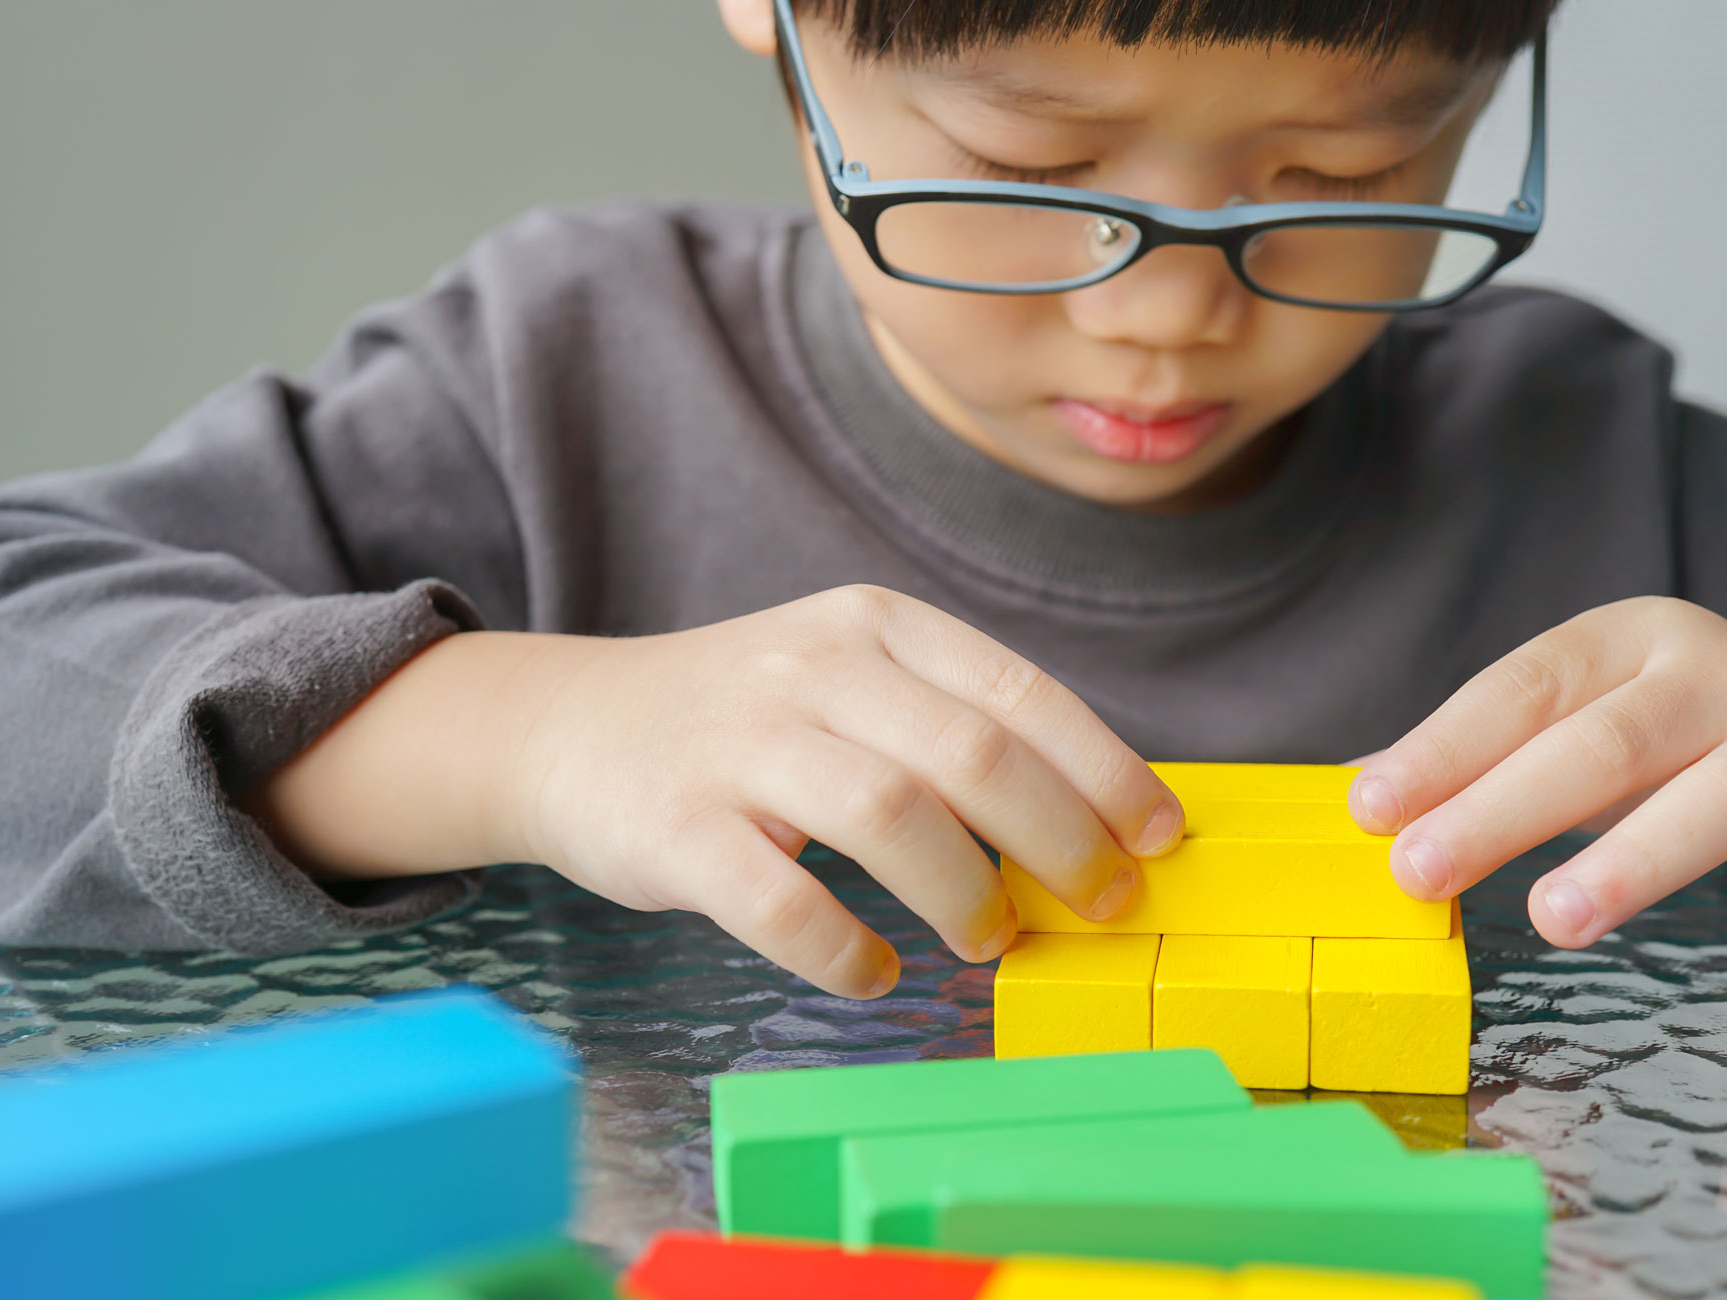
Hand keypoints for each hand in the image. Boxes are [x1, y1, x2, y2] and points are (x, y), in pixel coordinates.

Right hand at [255, 586, 1180, 999]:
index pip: (1019, 691)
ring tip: (987, 937)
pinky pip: (781, 901)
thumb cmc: (748, 721)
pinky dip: (844, 948)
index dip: (1105, 769)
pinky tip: (874, 967)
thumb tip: (1090, 822)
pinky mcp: (675, 825)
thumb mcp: (850, 681)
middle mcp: (815, 668)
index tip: (1158, 836)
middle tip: (1099, 906)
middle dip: (1060, 842)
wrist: (568, 727)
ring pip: (890, 817)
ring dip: (963, 892)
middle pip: (973, 757)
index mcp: (876, 626)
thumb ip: (951, 728)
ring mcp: (740, 744)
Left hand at [1347, 597, 1726, 974]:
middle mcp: (1714, 681)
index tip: (1369, 808)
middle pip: (1605, 742)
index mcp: (1629, 639)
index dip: (1443, 747)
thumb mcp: (1577, 714)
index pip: (1524, 687)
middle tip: (1419, 871)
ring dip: (1633, 860)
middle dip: (1503, 809)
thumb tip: (1353, 797)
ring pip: (1721, 797)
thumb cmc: (1666, 731)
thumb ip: (1478, 753)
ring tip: (1551, 919)